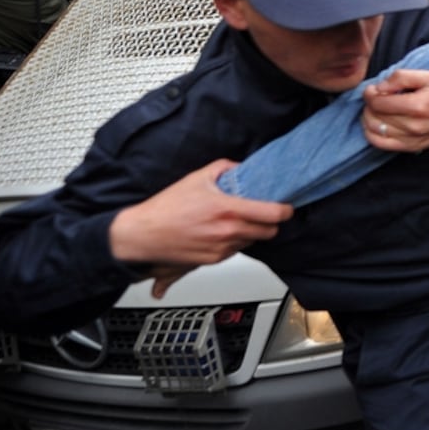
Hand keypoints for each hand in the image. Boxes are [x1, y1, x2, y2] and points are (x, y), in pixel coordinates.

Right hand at [110, 159, 292, 295]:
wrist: (143, 234)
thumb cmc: (166, 207)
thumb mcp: (198, 178)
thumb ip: (225, 169)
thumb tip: (241, 168)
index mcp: (228, 209)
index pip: (273, 214)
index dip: (285, 210)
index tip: (285, 206)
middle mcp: (228, 231)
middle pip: (270, 232)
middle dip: (269, 222)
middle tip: (262, 213)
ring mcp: (222, 248)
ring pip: (253, 241)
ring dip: (250, 232)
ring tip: (234, 220)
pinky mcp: (214, 260)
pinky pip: (235, 250)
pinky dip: (234, 241)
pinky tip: (219, 231)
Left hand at [362, 69, 428, 150]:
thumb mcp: (428, 76)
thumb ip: (401, 77)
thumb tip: (379, 87)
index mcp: (417, 106)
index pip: (378, 103)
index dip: (369, 94)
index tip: (373, 88)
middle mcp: (413, 126)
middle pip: (374, 117)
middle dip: (368, 105)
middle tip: (375, 97)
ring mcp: (412, 139)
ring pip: (375, 131)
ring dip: (368, 119)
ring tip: (375, 110)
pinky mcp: (412, 147)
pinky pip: (382, 145)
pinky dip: (372, 134)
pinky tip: (376, 125)